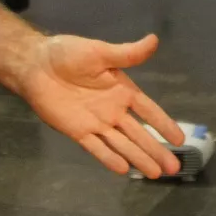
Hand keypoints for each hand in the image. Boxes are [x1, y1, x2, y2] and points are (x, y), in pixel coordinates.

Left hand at [18, 33, 184, 176]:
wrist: (36, 65)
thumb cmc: (68, 54)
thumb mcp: (100, 52)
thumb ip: (127, 53)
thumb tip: (154, 40)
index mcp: (122, 90)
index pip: (149, 111)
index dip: (164, 125)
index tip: (180, 140)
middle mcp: (113, 110)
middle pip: (139, 134)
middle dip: (156, 150)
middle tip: (174, 169)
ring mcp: (96, 123)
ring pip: (122, 145)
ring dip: (139, 159)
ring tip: (155, 175)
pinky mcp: (78, 132)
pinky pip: (96, 148)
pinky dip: (109, 158)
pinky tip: (123, 170)